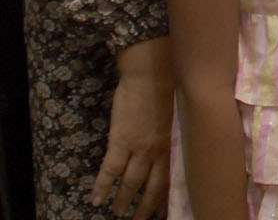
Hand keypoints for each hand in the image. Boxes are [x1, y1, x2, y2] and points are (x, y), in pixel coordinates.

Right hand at [91, 36, 173, 219]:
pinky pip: (110, 170)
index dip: (166, 197)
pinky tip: (95, 199)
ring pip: (131, 182)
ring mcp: (139, 147)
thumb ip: (179, 133)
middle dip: (145, 207)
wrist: (154, 71)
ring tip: (116, 213)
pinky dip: (102, 186)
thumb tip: (181, 142)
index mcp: (175, 144)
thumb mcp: (182, 114)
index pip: (172, 178)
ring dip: (122, 200)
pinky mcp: (120, 140)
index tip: (164, 211)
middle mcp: (159, 151)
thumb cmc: (171, 87)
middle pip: (152, 187)